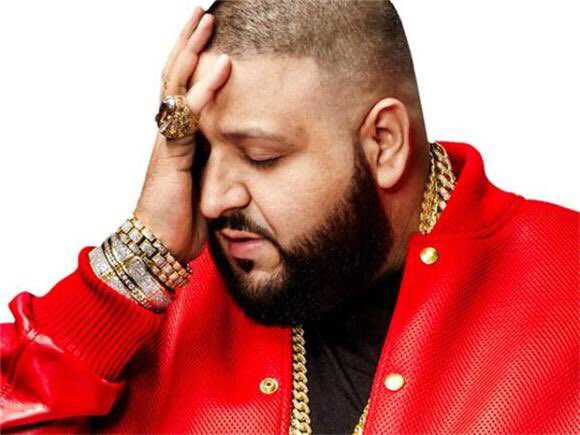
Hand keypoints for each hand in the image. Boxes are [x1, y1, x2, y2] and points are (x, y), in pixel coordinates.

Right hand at [133, 7, 230, 262]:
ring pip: (176, 85)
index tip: (207, 36)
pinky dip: (204, 89)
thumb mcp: (211, 199)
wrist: (161, 247)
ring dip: (191, 51)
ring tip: (204, 20)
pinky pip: (188, 115)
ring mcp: (168, 140)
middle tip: (202, 11)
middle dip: (188, 42)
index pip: (183, 89)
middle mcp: (170, 133)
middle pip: (175, 76)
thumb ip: (227, 189)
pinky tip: (221, 65)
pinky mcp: (171, 153)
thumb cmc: (183, 223)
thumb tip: (243, 192)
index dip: (193, 62)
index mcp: (180, 138)